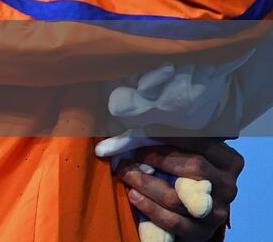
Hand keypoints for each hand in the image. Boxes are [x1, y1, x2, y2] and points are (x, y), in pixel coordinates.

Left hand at [115, 138, 239, 241]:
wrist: (196, 214)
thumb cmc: (188, 174)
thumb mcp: (191, 155)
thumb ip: (177, 142)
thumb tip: (142, 123)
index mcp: (229, 162)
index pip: (201, 142)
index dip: (171, 135)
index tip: (144, 129)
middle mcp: (228, 186)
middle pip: (192, 166)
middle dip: (156, 157)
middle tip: (131, 153)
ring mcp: (216, 212)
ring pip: (176, 196)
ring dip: (144, 182)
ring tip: (125, 172)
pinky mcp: (202, 232)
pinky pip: (172, 220)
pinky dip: (149, 207)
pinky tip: (133, 195)